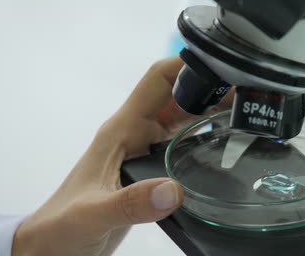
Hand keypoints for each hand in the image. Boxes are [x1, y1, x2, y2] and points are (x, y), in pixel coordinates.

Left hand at [12, 57, 230, 255]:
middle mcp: (137, 133)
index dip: (187, 66)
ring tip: (246, 111)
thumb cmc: (63, 224)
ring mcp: (146, 149)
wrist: (56, 244)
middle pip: (179, 96)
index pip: (157, 81)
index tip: (222, 67)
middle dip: (211, 88)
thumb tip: (173, 192)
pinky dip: (206, 137)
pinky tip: (226, 143)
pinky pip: (184, 143)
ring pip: (184, 118)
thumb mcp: (94, 213)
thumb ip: (130, 203)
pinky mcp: (152, 168)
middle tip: (248, 93)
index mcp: (122, 130)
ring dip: (211, 110)